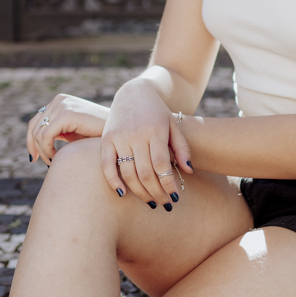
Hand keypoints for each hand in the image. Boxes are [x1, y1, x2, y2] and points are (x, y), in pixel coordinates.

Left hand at [27, 94, 108, 164]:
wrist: (119, 133)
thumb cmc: (97, 137)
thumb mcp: (72, 132)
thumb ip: (55, 133)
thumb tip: (34, 146)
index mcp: (60, 102)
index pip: (35, 122)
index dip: (31, 141)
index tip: (34, 158)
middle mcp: (60, 100)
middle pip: (34, 127)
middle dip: (37, 148)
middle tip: (47, 163)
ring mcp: (63, 104)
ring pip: (38, 133)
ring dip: (44, 152)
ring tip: (54, 162)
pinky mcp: (67, 113)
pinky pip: (46, 136)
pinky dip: (47, 150)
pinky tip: (57, 158)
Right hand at [101, 79, 193, 207]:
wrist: (134, 92)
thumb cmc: (158, 112)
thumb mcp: (174, 125)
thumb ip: (182, 148)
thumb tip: (189, 171)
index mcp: (155, 131)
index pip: (161, 165)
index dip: (168, 184)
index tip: (175, 196)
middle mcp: (135, 135)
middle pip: (145, 173)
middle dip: (157, 192)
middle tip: (165, 204)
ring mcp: (119, 137)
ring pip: (128, 173)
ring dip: (139, 192)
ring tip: (151, 202)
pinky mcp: (106, 140)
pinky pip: (107, 165)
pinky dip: (113, 182)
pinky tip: (123, 194)